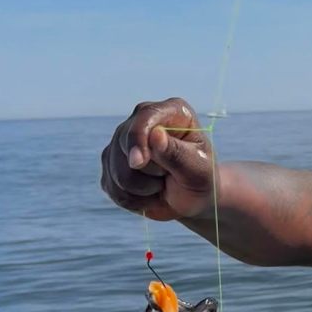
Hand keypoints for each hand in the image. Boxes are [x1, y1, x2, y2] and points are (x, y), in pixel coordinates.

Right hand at [100, 98, 215, 221]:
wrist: (192, 199)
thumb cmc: (200, 179)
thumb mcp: (198, 170)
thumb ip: (177, 153)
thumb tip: (155, 134)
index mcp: (172, 112)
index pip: (145, 116)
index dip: (137, 139)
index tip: (139, 163)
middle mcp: (143, 119)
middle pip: (125, 145)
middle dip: (148, 172)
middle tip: (170, 176)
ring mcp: (123, 140)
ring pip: (116, 171)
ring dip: (142, 189)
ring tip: (162, 185)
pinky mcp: (111, 162)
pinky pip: (112, 187)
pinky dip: (133, 200)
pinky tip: (149, 195)